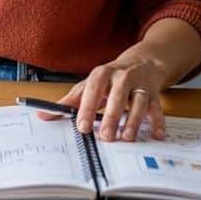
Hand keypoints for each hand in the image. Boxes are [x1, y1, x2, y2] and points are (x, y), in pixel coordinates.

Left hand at [37, 56, 167, 141]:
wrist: (142, 61)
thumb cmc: (111, 78)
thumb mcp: (89, 84)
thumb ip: (69, 101)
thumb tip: (43, 114)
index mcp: (102, 74)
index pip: (93, 89)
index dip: (87, 107)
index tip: (82, 126)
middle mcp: (122, 77)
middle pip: (117, 96)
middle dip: (111, 116)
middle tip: (105, 136)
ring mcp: (140, 85)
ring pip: (138, 102)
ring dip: (133, 120)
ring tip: (126, 138)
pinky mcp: (155, 93)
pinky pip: (157, 108)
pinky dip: (157, 121)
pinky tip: (155, 134)